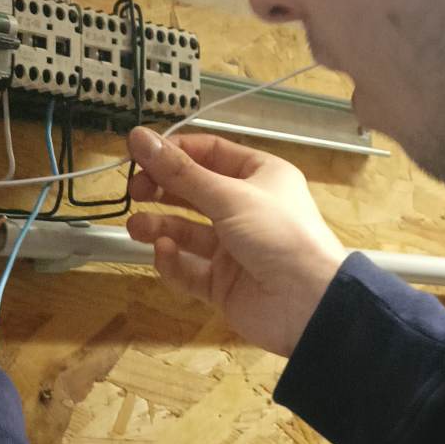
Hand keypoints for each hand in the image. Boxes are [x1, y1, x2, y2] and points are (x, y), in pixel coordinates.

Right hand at [126, 128, 347, 357]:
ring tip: (136, 227)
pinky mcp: (222, 283)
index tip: (138, 153)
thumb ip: (180, 172)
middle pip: (194, 191)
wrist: (309, 306)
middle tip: (134, 190)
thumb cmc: (278, 235)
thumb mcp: (229, 196)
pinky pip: (189, 268)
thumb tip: (139, 137)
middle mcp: (247, 208)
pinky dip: (174, 261)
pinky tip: (164, 253)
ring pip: (186, 232)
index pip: (210, 153)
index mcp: (260, 176)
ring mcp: (233, 248)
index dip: (174, 152)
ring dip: (160, 226)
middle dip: (162, 189)